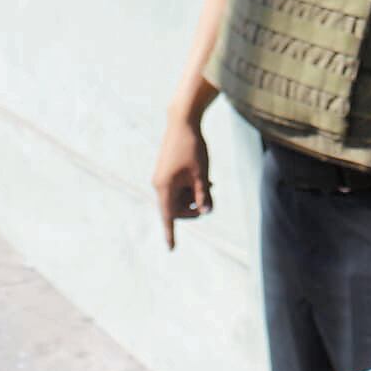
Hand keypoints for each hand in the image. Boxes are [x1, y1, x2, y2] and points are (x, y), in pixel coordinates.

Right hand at [151, 117, 211, 248]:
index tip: (171, 249)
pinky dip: (190, 186)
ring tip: (209, 183)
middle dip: (194, 205)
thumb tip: (206, 212)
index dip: (171, 233)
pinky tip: (203, 178)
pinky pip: (178, 187)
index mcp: (165, 187)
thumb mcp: (202, 173)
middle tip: (210, 193)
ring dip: (194, 194)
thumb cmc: (192, 147)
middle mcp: (160, 184)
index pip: (169, 216)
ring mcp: (162, 177)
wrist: (182, 121)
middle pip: (177, 207)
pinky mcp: (166, 171)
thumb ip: (204, 195)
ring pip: (179, 196)